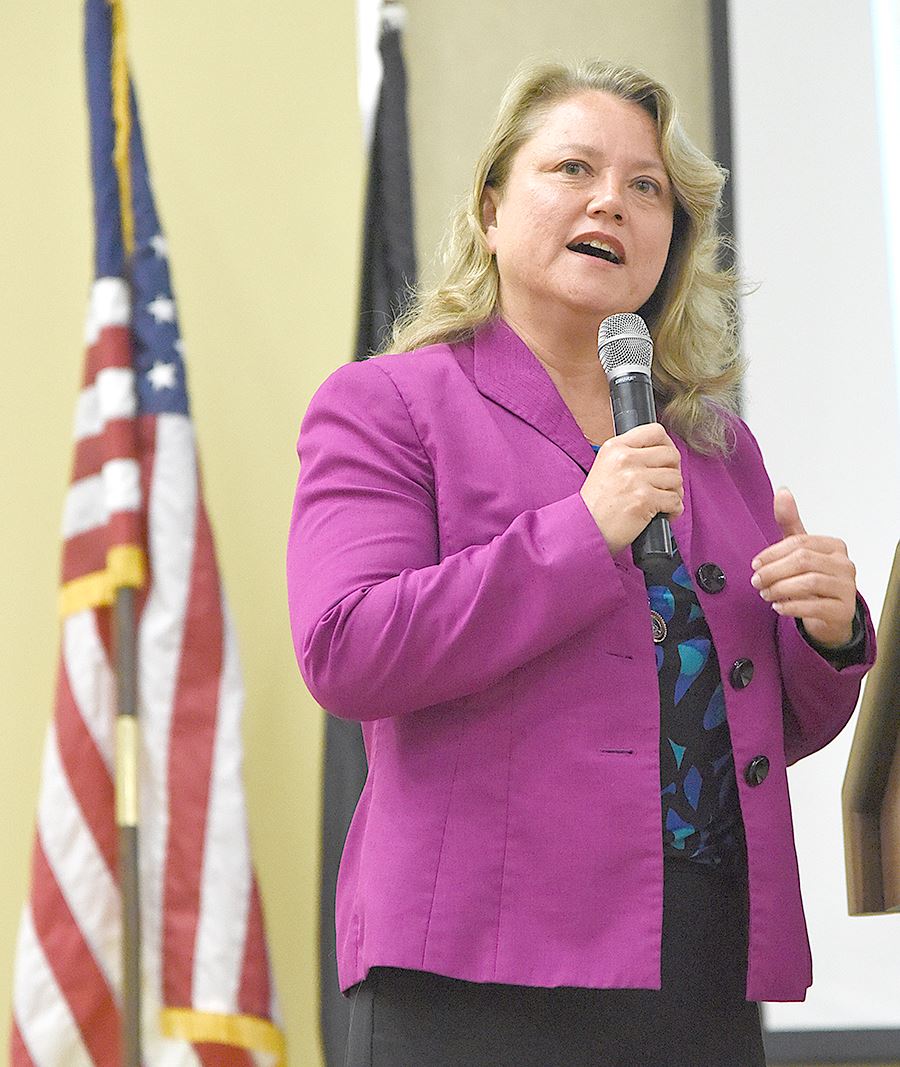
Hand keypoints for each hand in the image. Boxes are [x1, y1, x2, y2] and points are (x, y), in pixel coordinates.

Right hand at [579, 423, 682, 556]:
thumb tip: (662, 454)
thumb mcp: (606, 467)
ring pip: (676, 478)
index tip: (667, 460)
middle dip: (674, 471)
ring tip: (663, 502)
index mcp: (615, 447)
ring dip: (675, 493)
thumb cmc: (595, 504)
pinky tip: (664, 514)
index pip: (655, 431)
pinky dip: (674, 510)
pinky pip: (675, 500)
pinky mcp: (644, 499)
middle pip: (671, 454)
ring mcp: (635, 478)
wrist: (584, 529)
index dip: (668, 445)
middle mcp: (625, 459)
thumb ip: (630, 455)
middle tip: (667, 485)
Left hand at [750, 487, 857, 646]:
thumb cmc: (814, 577)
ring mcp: (847, 588)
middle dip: (774, 572)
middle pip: (803, 561)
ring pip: (809, 583)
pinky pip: (815, 607)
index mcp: (834, 546)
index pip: (800, 543)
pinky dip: (792, 606)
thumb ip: (790, 522)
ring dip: (780, 589)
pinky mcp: (843, 610)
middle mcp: (845, 565)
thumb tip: (782, 490)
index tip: (755, 564)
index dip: (773, 553)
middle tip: (756, 581)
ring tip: (765, 594)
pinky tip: (778, 607)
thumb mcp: (800, 549)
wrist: (830, 613)